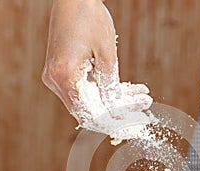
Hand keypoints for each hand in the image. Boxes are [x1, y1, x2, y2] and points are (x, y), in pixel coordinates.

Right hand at [42, 0, 148, 119]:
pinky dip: (107, 90)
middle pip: (90, 111)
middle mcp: (56, 80)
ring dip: (117, 101)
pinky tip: (131, 90)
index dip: (113, 124)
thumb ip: (110, 87)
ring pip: (91, 101)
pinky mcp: (63, 72)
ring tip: (142, 97)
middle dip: (120, 112)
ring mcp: (57, 77)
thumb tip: (117, 113)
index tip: (134, 125)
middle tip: (143, 110)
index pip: (90, 115)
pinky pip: (87, 90)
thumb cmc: (89, 17)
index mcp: (64, 76)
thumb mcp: (107, 54)